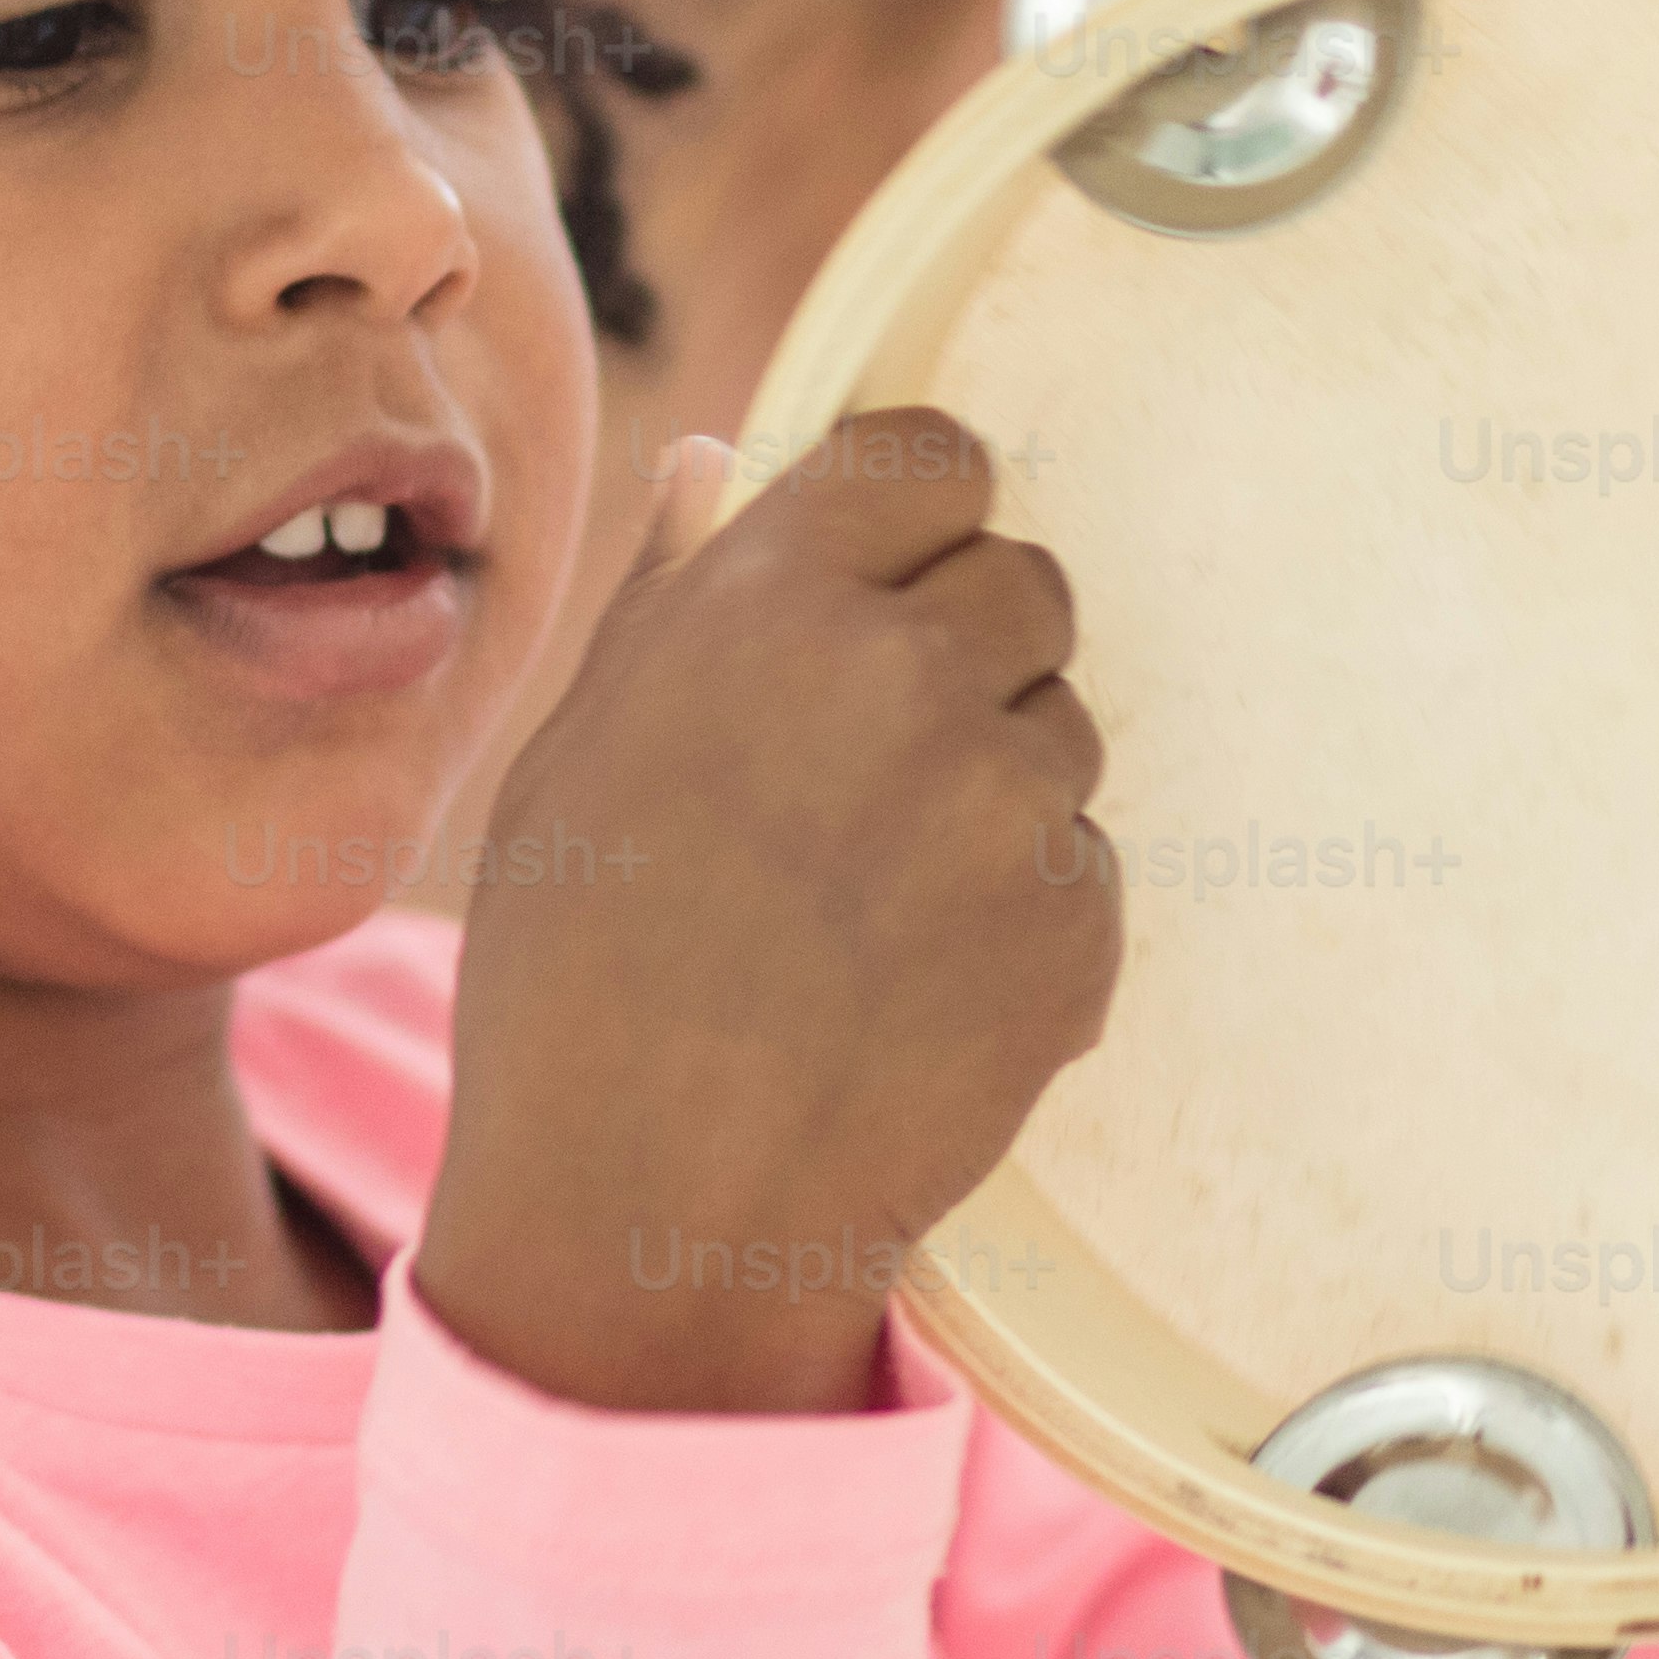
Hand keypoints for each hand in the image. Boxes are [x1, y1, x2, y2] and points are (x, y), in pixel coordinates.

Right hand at [418, 415, 1126, 1415]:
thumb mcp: (576, 755)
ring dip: (998, 786)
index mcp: (774, 600)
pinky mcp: (1078, 927)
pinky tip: (916, 984)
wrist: (654, 1202)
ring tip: (873, 900)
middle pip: (1024, 582)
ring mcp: (1009, 804)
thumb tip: (716, 462)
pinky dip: (1024, 915)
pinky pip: (1082, 870)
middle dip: (970, 648)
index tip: (894, 570)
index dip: (917, 512)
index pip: (931, 455)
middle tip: (873, 766)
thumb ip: (673, 595)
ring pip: (1062, 729)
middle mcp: (909, 673)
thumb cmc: (578, 973)